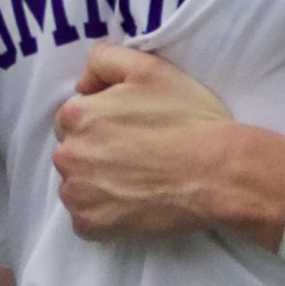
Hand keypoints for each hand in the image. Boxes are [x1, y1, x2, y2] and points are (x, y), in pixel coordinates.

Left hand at [53, 43, 284, 245]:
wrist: (217, 172)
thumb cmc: (187, 119)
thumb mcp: (148, 69)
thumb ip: (105, 60)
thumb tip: (83, 83)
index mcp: (77, 116)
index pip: (72, 119)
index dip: (101, 122)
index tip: (128, 130)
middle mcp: (68, 155)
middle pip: (72, 153)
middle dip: (96, 153)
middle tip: (136, 156)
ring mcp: (78, 194)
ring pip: (77, 187)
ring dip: (98, 185)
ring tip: (137, 181)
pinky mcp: (91, 226)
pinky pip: (87, 220)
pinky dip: (105, 215)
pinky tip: (134, 204)